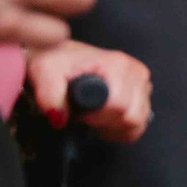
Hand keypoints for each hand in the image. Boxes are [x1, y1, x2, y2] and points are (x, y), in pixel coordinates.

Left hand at [26, 39, 152, 141]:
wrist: (59, 57)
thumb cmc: (55, 61)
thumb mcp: (43, 70)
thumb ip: (49, 94)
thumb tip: (59, 118)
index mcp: (119, 64)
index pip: (119, 106)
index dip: (96, 116)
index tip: (79, 112)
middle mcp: (136, 72)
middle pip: (131, 116)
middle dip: (105, 122)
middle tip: (84, 114)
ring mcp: (142, 84)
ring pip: (138, 122)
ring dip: (113, 126)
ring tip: (93, 116)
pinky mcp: (143, 95)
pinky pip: (140, 125)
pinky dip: (121, 129)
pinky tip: (104, 119)